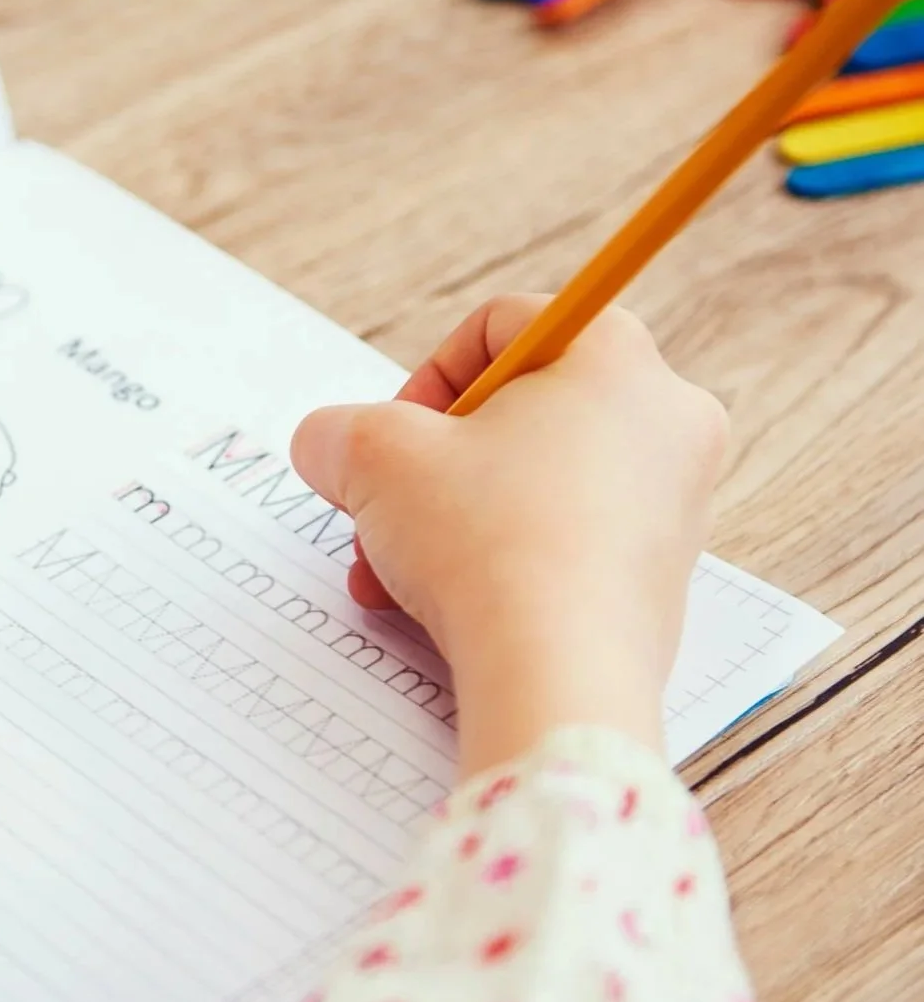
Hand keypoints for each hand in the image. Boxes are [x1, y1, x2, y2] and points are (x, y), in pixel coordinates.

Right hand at [291, 297, 727, 774]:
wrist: (559, 677)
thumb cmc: (487, 544)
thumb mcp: (374, 458)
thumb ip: (338, 431)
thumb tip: (328, 444)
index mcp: (615, 354)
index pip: (502, 324)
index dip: (426, 376)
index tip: (390, 436)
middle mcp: (665, 417)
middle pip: (517, 411)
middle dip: (430, 465)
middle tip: (385, 506)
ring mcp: (674, 502)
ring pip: (532, 483)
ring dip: (448, 519)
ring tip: (393, 571)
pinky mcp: (660, 576)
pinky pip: (562, 542)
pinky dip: (497, 562)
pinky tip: (439, 605)